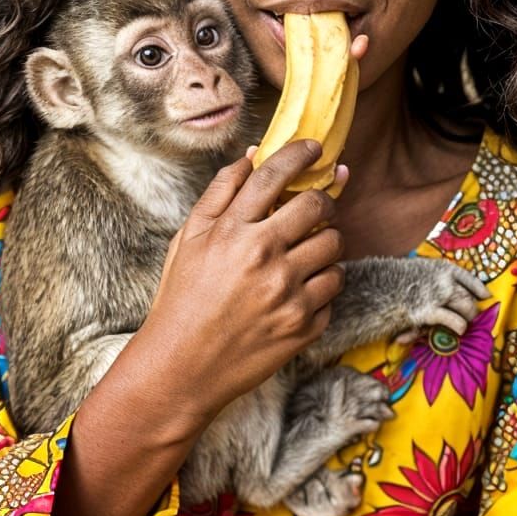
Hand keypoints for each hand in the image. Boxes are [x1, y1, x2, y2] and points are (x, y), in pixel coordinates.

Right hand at [139, 139, 347, 421]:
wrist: (182, 368)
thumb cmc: (183, 297)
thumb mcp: (189, 238)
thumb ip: (221, 192)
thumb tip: (254, 155)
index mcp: (232, 231)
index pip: (275, 175)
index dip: (299, 154)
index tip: (314, 147)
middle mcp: (263, 257)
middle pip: (318, 206)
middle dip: (323, 200)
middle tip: (317, 205)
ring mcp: (287, 293)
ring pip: (334, 246)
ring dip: (325, 242)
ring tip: (305, 252)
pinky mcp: (304, 325)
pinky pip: (334, 287)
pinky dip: (323, 283)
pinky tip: (299, 288)